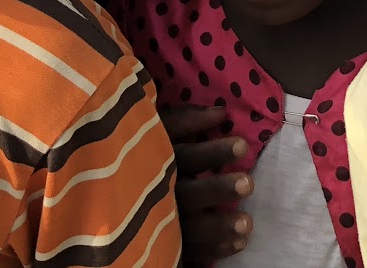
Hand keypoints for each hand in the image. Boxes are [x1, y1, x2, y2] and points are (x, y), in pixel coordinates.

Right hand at [163, 104, 252, 264]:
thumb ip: (186, 120)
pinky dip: (214, 249)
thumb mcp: (159, 130)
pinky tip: (239, 243)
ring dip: (219, 227)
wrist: (118, 194)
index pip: (186, 157)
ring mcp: (162, 224)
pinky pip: (190, 253)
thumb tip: (221, 113)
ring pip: (189, 229)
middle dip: (217, 190)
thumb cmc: (147, 153)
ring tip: (248, 223)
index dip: (213, 152)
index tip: (244, 145)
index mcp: (157, 163)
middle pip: (187, 195)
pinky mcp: (167, 246)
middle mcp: (158, 196)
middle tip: (248, 184)